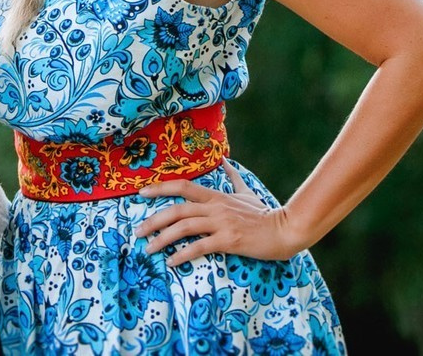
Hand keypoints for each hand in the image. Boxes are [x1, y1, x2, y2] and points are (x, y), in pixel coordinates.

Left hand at [134, 170, 305, 265]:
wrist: (285, 230)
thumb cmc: (264, 213)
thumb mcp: (246, 192)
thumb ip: (233, 177)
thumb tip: (226, 161)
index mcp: (216, 195)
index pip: (182, 186)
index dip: (160, 188)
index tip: (141, 193)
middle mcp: (215, 207)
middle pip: (177, 209)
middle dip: (154, 220)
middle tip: (138, 231)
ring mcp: (221, 223)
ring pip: (184, 227)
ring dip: (162, 239)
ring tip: (149, 249)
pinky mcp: (229, 240)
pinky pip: (200, 247)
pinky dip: (182, 254)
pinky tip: (171, 261)